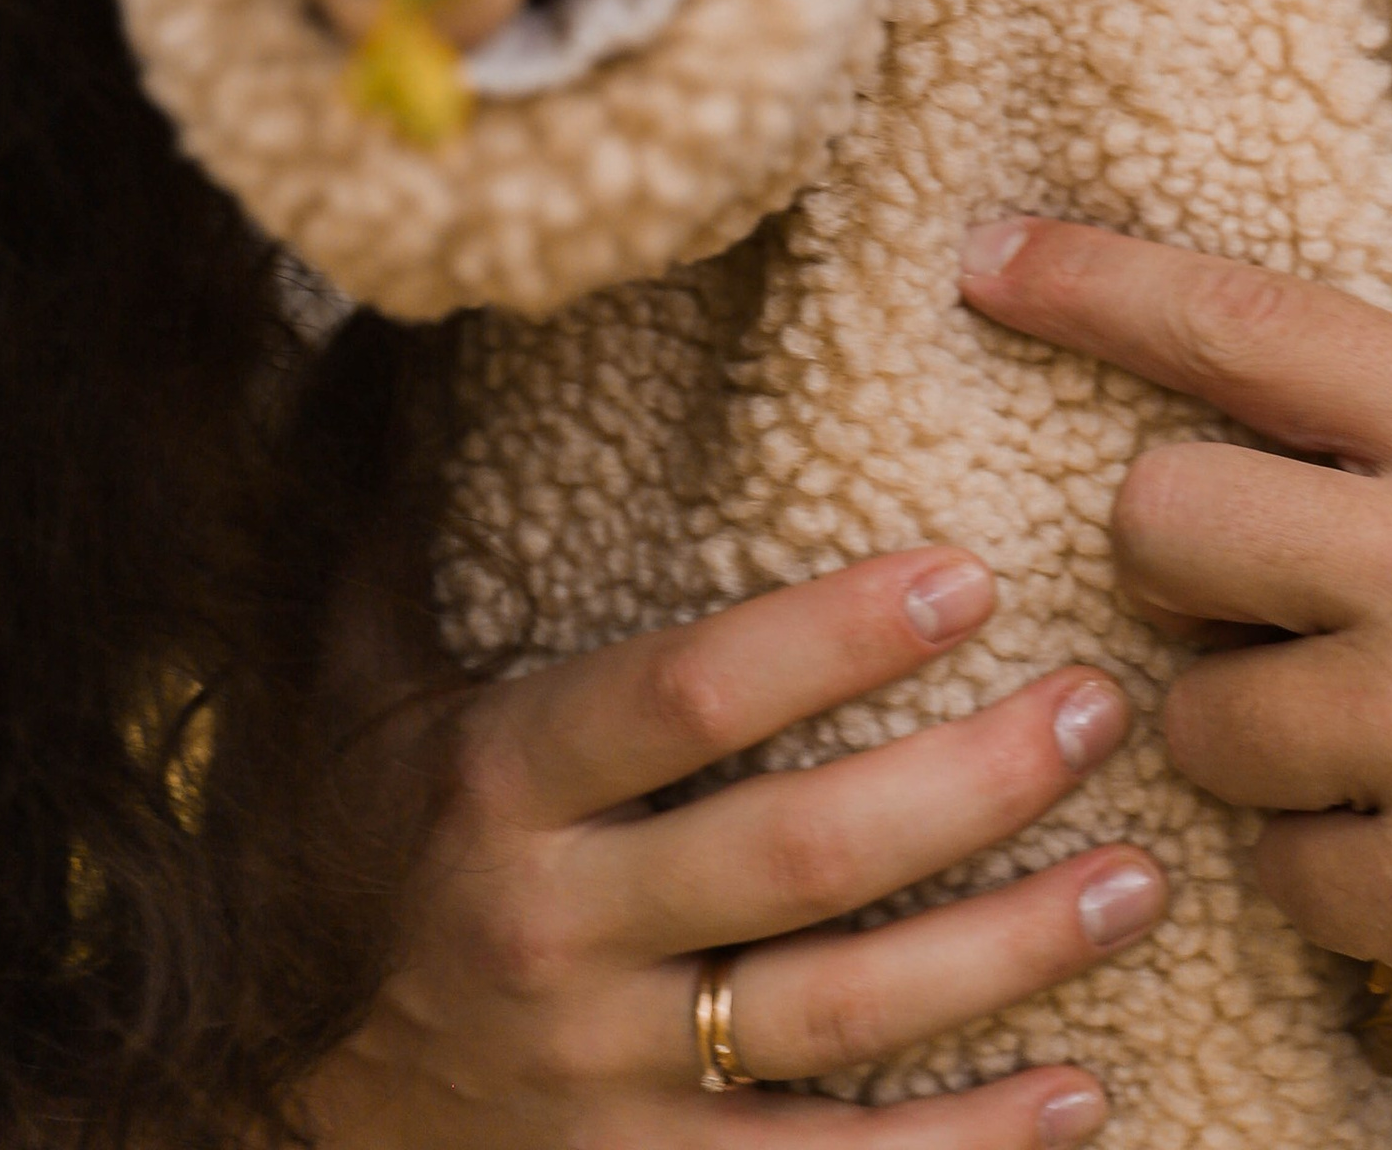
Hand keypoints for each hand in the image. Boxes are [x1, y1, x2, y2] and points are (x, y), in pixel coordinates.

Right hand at [308, 546, 1165, 1148]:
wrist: (251, 1100)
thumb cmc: (351, 844)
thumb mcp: (349, 679)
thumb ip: (397, 512)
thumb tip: (408, 320)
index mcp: (497, 785)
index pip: (686, 697)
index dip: (828, 638)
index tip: (966, 573)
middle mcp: (550, 932)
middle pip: (799, 856)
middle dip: (970, 781)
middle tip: (1098, 709)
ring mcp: (599, 1079)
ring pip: (840, 1017)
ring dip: (1010, 949)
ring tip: (1139, 876)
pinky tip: (1085, 1095)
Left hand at [959, 72, 1391, 1051]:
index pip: (1244, 324)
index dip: (1093, 283)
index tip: (983, 253)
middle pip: (1155, 517)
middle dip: (1185, 566)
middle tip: (1284, 596)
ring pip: (1188, 711)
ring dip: (1252, 731)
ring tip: (1377, 732)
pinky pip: (1259, 861)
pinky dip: (1316, 862)